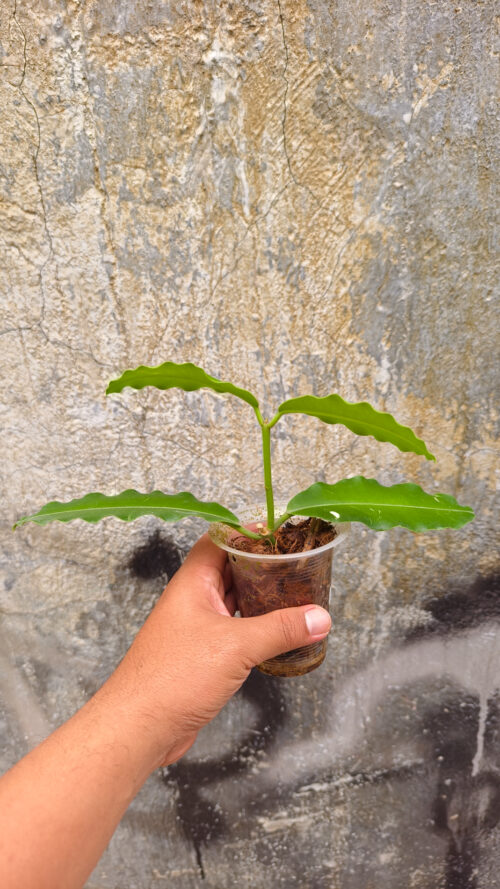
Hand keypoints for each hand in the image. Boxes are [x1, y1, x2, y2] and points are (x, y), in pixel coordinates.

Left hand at [109, 533, 331, 766]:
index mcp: (193, 583)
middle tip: (296, 563)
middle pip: (230, 569)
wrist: (139, 727)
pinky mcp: (202, 655)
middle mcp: (192, 600)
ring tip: (294, 593)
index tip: (280, 533)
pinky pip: (234, 630)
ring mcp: (196, 628)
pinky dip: (256, 627)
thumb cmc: (172, 678)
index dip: (248, 532)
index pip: (219, 540)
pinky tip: (277, 632)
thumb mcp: (236, 646)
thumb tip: (318, 617)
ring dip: (260, 597)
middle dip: (262, 565)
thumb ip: (280, 629)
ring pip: (233, 601)